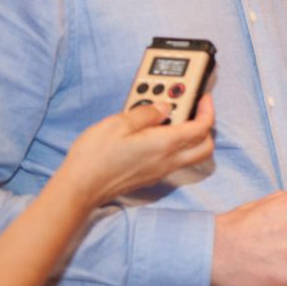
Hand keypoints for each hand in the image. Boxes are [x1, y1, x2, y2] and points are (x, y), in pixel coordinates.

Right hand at [53, 94, 215, 209]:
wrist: (79, 189)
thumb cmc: (95, 157)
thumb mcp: (119, 123)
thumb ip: (147, 112)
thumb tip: (165, 107)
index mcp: (165, 145)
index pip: (202, 128)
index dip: (207, 109)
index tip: (202, 96)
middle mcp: (168, 161)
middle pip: (205, 146)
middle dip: (206, 125)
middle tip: (193, 108)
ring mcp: (160, 171)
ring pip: (191, 154)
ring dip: (190, 134)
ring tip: (170, 115)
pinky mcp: (150, 176)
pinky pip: (174, 159)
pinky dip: (174, 144)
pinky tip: (155, 131)